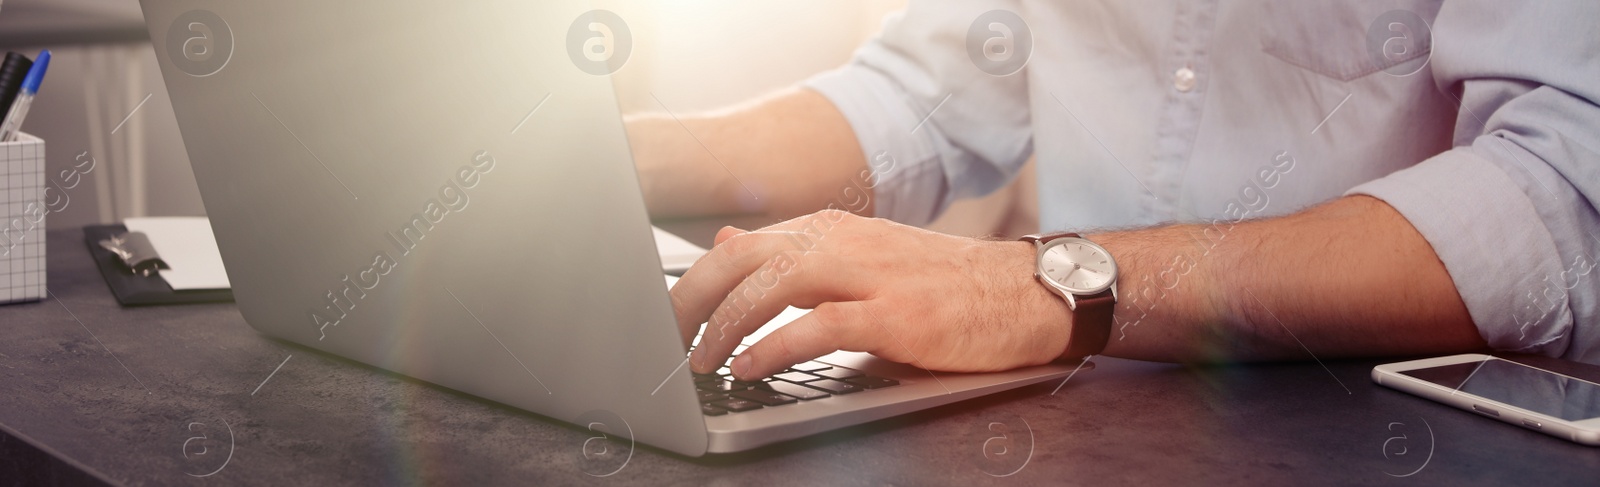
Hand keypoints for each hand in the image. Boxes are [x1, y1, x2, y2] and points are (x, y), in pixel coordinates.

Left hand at [671, 210, 1076, 380]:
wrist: (1022, 293)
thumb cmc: (941, 283)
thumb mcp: (858, 257)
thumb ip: (791, 252)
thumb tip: (725, 243)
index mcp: (831, 230)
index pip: (743, 248)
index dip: (695, 283)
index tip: (667, 321)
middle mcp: (845, 243)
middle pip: (745, 261)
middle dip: (693, 301)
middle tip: (667, 341)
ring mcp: (872, 276)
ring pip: (773, 287)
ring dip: (726, 326)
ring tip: (701, 360)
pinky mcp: (897, 315)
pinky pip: (819, 326)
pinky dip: (774, 345)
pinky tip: (749, 366)